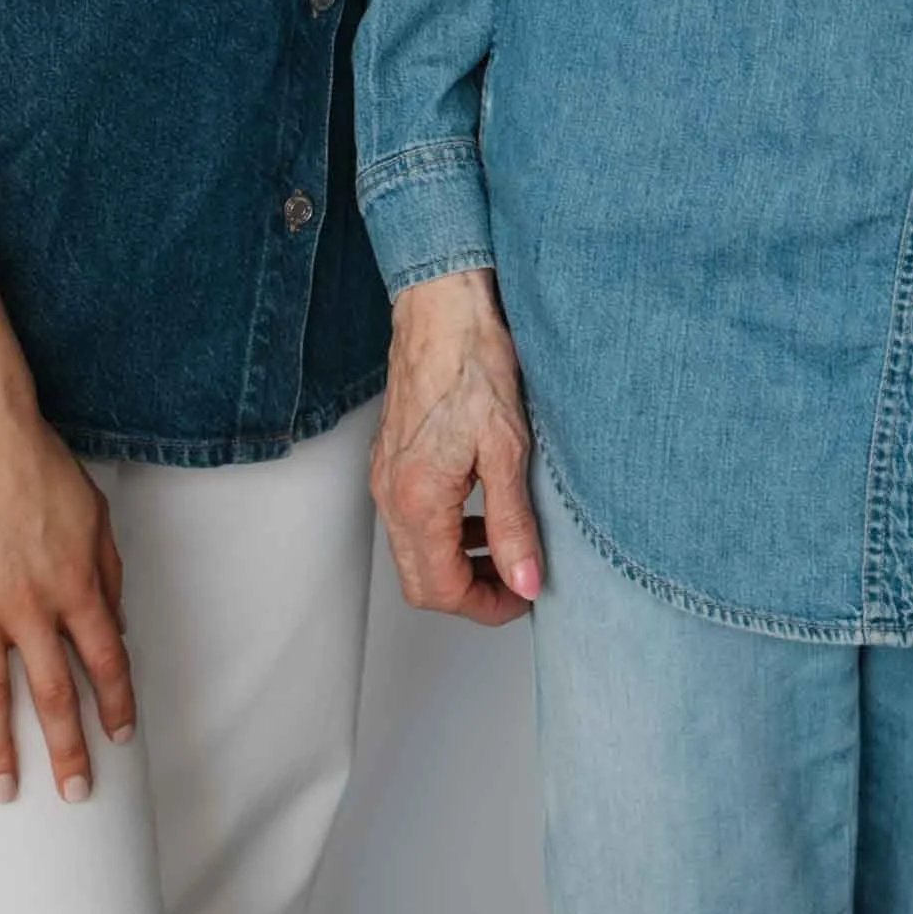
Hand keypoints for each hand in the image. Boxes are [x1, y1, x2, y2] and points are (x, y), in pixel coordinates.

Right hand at [0, 391, 134, 801]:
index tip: (121, 738)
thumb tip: (117, 625)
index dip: (116, 702)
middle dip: (67, 748)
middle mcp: (31, 605)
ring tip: (1, 792)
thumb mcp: (95, 512)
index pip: (106, 659)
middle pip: (55, 691)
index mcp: (76, 584)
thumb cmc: (39, 463)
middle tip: (73, 795)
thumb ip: (108, 572)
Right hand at [372, 269, 541, 626]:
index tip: (525, 597)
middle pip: (421, 583)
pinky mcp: (391, 459)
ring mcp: (386, 477)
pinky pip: (410, 519)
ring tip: (506, 545)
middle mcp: (391, 495)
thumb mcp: (507, 448)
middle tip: (517, 581)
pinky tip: (482, 508)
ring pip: (414, 553)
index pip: (442, 591)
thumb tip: (526, 581)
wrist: (441, 306)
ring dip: (458, 563)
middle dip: (470, 594)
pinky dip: (446, 531)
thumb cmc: (472, 361)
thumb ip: (514, 524)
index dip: (487, 607)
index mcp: (418, 500)